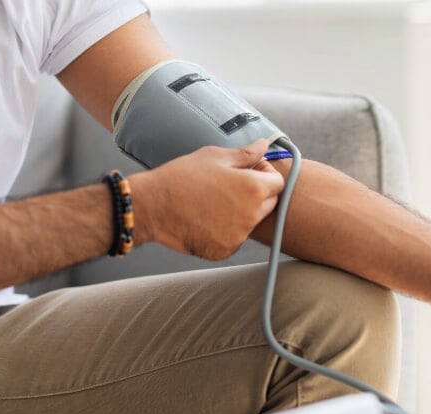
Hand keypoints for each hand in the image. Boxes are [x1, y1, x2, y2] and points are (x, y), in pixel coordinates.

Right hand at [130, 139, 284, 259]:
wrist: (152, 206)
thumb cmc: (181, 177)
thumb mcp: (215, 156)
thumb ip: (246, 154)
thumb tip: (264, 145)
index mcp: (253, 189)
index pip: (278, 183)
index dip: (265, 173)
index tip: (248, 170)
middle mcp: (251, 216)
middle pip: (269, 204)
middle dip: (256, 194)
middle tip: (228, 186)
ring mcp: (238, 237)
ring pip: (250, 222)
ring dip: (241, 213)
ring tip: (212, 202)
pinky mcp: (224, 251)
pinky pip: (234, 238)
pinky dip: (225, 230)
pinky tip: (205, 218)